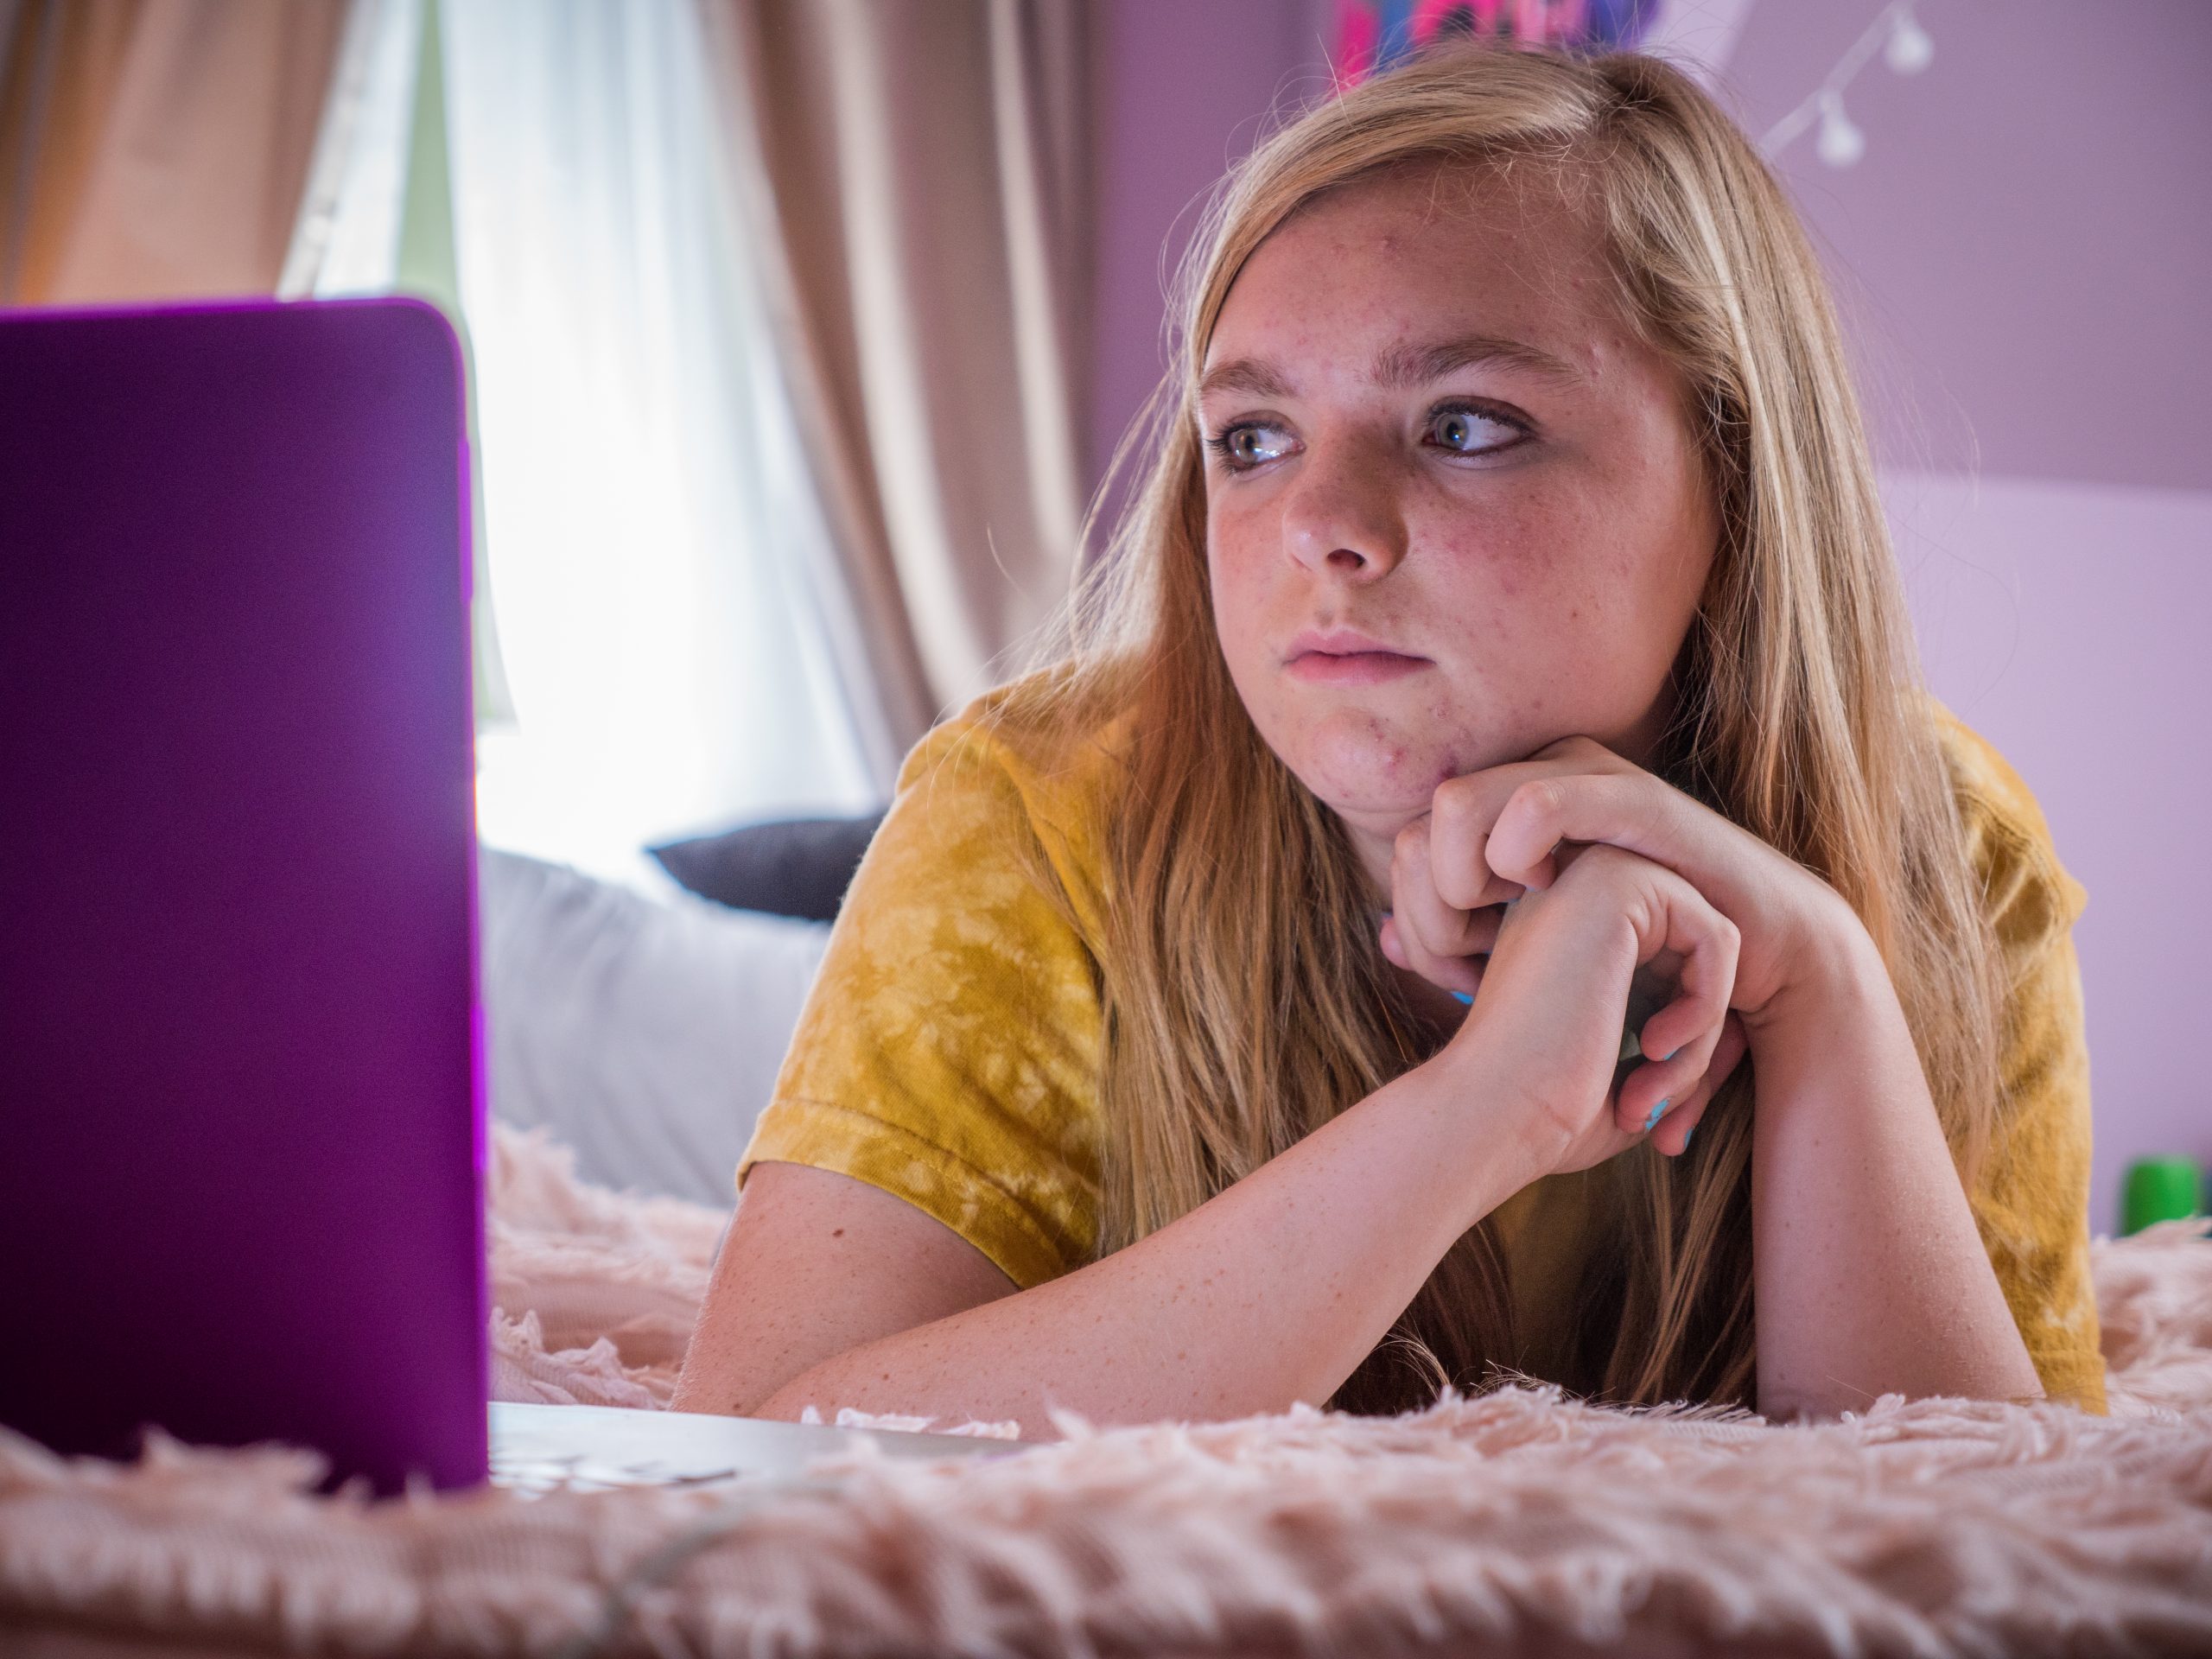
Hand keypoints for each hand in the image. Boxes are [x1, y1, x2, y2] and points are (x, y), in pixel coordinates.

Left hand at [1382, 735, 1869, 1037]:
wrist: (1759, 967)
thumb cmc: (1644, 969)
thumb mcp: (1543, 960)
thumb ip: (1463, 948)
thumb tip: (1386, 936)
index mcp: (1508, 812)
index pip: (1411, 845)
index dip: (1416, 915)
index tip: (1453, 973)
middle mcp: (1539, 778)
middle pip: (1422, 821)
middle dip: (1430, 903)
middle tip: (1466, 960)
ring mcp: (1586, 778)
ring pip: (1457, 804)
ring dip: (1458, 883)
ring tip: (1497, 932)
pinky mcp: (1630, 797)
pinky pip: (1534, 803)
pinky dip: (1513, 855)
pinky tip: (1538, 897)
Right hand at [1416, 843, 1741, 1173]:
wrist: (1491, 1115)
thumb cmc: (1548, 1111)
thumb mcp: (1629, 1072)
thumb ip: (1680, 1038)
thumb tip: (1743, 1030)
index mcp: (1564, 931)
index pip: (1673, 969)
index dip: (1687, 1043)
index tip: (1654, 1109)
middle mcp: (1571, 891)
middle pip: (1694, 953)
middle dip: (1699, 1037)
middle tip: (1657, 1103)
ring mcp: (1588, 876)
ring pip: (1710, 943)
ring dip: (1702, 1031)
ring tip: (1654, 1086)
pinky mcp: (1614, 881)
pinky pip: (1718, 936)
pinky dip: (1707, 1006)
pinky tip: (1655, 1047)